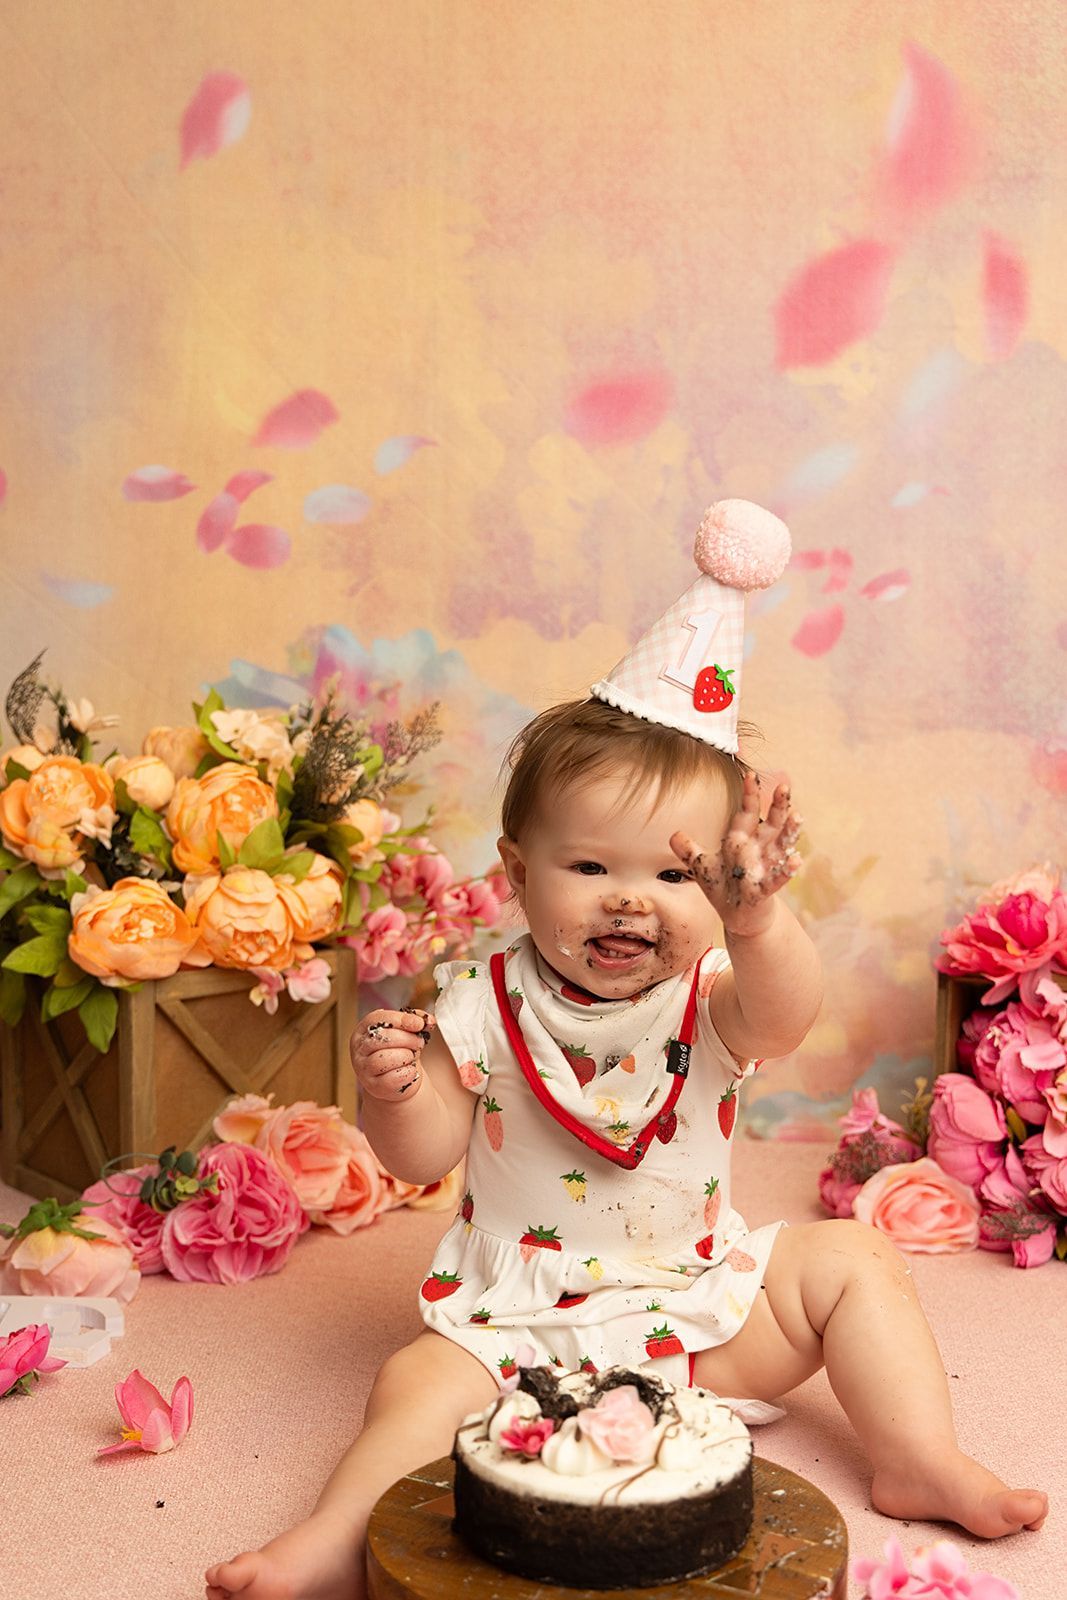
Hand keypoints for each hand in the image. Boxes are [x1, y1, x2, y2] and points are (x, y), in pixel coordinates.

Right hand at [350, 1008, 435, 1102]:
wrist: (397, 1079)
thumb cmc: (400, 1050)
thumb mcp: (406, 1031)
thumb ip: (416, 1021)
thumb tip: (428, 1020)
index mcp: (364, 1030)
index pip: (378, 1019)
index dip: (400, 1020)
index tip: (419, 1024)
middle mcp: (360, 1048)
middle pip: (383, 1038)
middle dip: (408, 1039)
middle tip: (419, 1043)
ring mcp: (364, 1069)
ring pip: (386, 1058)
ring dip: (407, 1056)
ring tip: (411, 1057)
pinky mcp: (373, 1086)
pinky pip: (393, 1078)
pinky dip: (407, 1073)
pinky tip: (409, 1070)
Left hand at [670, 771, 802, 936]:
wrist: (740, 918)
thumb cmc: (724, 888)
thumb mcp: (704, 867)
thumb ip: (690, 850)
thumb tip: (673, 834)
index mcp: (742, 840)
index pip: (747, 813)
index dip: (749, 795)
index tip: (750, 774)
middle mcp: (758, 850)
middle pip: (771, 823)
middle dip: (778, 806)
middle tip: (784, 786)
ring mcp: (765, 868)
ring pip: (781, 845)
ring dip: (789, 831)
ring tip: (797, 815)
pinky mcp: (766, 889)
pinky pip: (778, 878)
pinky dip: (786, 870)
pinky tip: (795, 860)